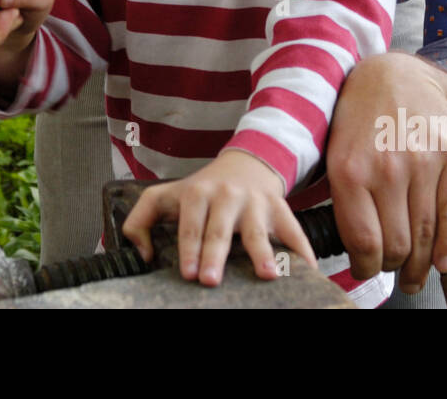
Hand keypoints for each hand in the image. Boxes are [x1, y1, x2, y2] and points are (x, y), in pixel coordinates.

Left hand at [121, 150, 316, 286]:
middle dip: (215, 254)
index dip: (189, 249)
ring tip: (267, 274)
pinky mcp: (280, 209)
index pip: (190, 225)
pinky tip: (307, 268)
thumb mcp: (164, 196)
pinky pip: (293, 231)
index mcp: (197, 193)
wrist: (244, 165)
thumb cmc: (200, 191)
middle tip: (211, 280)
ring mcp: (256, 202)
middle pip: (220, 229)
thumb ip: (139, 221)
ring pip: (258, 230)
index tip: (189, 273)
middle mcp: (227, 196)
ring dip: (262, 253)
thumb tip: (142, 255)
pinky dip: (302, 250)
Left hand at [325, 52, 446, 293]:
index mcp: (349, 170)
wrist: (393, 76)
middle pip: (397, 244)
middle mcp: (387, 168)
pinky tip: (442, 263)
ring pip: (425, 234)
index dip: (366, 266)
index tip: (365, 269)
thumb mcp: (334, 153)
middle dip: (393, 268)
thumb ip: (343, 198)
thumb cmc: (357, 120)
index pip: (363, 241)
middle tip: (391, 272)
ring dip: (420, 265)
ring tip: (415, 276)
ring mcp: (423, 161)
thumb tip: (356, 250)